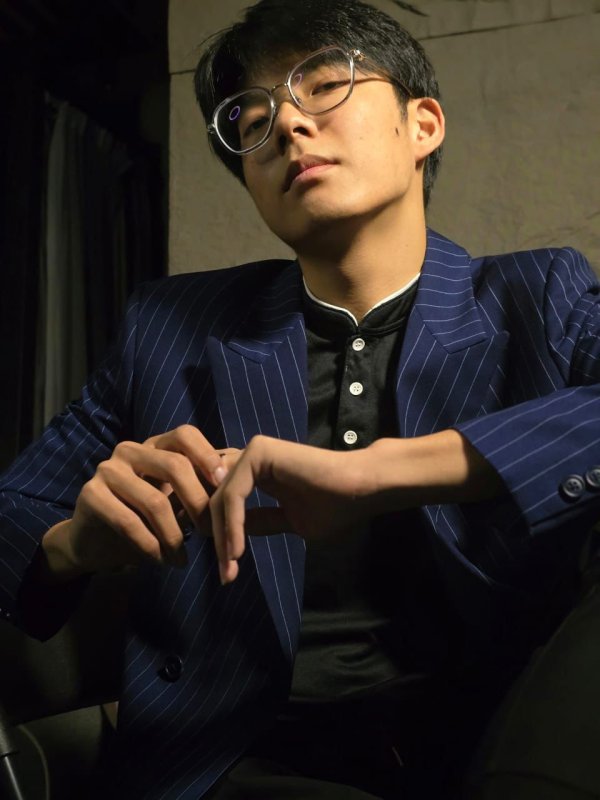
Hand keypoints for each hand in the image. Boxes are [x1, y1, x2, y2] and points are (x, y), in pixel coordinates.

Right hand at [41, 426, 238, 578]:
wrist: (94, 543)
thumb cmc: (144, 520)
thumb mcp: (174, 502)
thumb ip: (198, 490)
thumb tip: (236, 488)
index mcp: (154, 446)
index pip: (185, 435)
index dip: (208, 457)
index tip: (225, 486)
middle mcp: (130, 451)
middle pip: (175, 465)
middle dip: (199, 503)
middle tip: (210, 533)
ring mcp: (107, 470)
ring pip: (155, 501)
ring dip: (175, 536)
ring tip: (182, 558)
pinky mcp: (90, 495)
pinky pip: (129, 522)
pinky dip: (151, 546)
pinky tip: (162, 560)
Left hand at [209, 435, 374, 583]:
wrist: (362, 490)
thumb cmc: (335, 506)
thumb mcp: (288, 520)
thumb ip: (259, 521)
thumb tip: (228, 535)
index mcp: (257, 471)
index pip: (223, 502)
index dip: (220, 536)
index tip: (227, 571)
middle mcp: (250, 457)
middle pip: (215, 501)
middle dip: (217, 540)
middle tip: (226, 575)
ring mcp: (253, 452)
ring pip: (219, 499)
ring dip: (222, 538)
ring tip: (231, 568)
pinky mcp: (258, 452)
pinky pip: (233, 495)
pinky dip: (232, 525)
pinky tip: (238, 550)